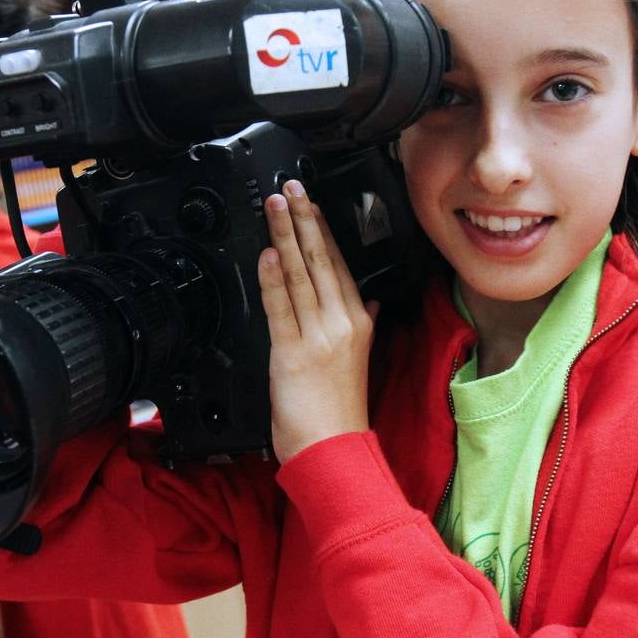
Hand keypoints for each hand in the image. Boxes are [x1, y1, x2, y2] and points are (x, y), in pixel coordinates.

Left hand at [258, 179, 378, 464]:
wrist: (333, 451)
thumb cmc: (339, 412)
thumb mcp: (359, 360)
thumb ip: (364, 324)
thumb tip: (370, 302)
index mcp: (358, 322)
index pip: (338, 264)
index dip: (322, 230)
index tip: (311, 203)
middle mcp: (341, 323)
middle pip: (320, 260)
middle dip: (303, 219)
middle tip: (290, 187)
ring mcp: (317, 336)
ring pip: (300, 275)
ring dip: (285, 236)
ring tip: (274, 206)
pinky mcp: (292, 353)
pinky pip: (281, 308)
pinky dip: (273, 278)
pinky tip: (267, 254)